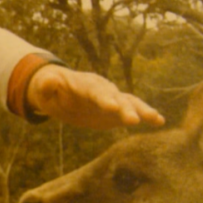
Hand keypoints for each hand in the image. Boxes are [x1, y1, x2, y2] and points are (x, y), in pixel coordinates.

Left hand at [27, 65, 164, 129]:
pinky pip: (133, 111)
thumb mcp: (43, 89)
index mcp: (84, 85)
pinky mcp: (116, 110)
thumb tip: (47, 80)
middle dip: (125, 108)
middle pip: (116, 97)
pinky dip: (145, 115)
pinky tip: (159, 121)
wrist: (58, 91)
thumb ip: (46, 85)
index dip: (104, 99)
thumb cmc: (49, 90)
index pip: (95, 91)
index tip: (113, 107)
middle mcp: (102, 89)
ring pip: (129, 102)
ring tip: (156, 119)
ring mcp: (112, 99)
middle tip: (134, 120)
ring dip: (142, 110)